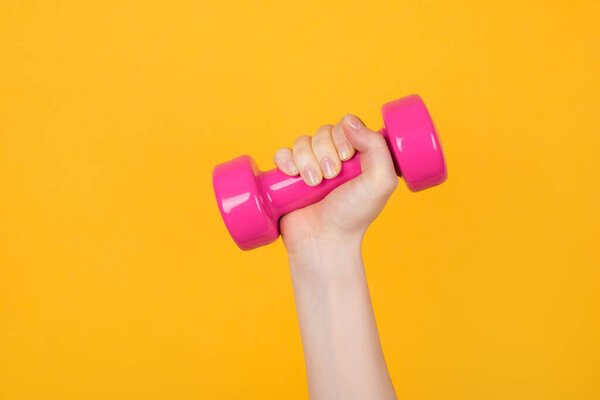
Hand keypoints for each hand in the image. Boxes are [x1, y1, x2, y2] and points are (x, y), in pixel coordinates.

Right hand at [274, 114, 397, 255]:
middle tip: (330, 176)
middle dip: (325, 151)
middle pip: (323, 131)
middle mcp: (334, 158)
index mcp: (358, 156)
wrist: (324, 240)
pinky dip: (285, 160)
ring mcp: (310, 166)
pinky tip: (293, 175)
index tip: (347, 156)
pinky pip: (282, 154)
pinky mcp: (288, 177)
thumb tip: (348, 120)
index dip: (343, 135)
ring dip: (306, 160)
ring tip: (314, 184)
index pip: (346, 125)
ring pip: (302, 142)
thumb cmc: (354, 215)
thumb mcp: (380, 181)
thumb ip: (376, 147)